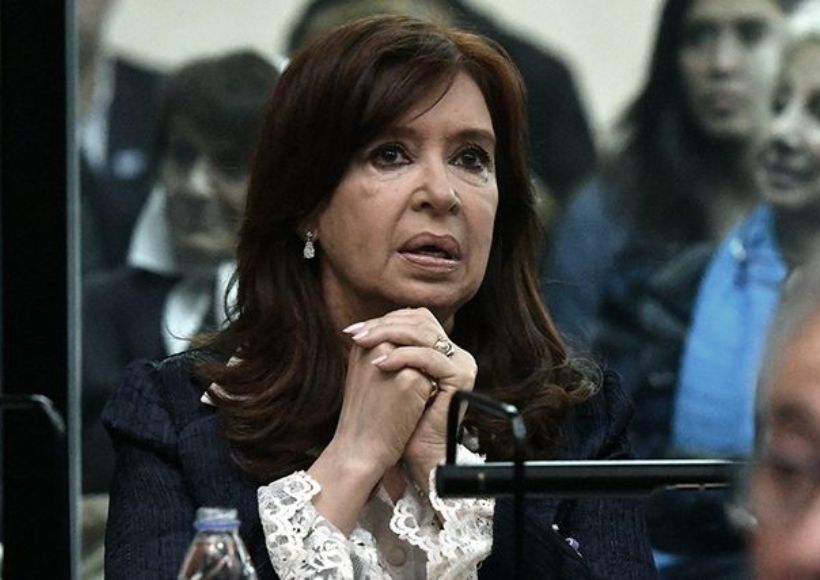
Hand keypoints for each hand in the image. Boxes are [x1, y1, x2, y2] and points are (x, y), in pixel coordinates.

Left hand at [346, 308, 476, 489]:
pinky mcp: (461, 378)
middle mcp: (456, 353)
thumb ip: (386, 348)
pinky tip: (380, 364)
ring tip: (364, 344)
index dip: (385, 320)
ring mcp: (462, 364)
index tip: (354, 330)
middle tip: (356, 334)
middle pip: (421, 321)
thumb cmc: (396, 417)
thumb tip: (361, 325)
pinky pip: (430, 357)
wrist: (414, 452)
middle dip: (385, 325)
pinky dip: (402, 356)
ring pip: (425, 333)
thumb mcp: (388, 375)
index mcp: (442, 350)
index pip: (416, 319)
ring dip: (389, 335)